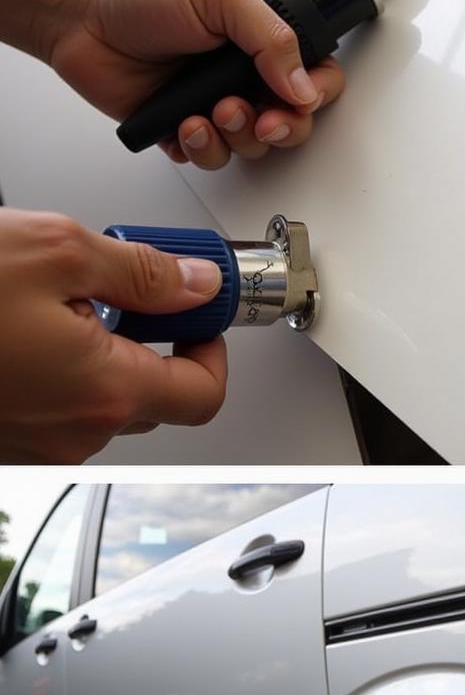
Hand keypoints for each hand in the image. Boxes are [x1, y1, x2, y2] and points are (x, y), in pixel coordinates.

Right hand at [0, 208, 227, 462]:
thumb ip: (143, 273)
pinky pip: (59, 409)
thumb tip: (197, 286)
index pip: (204, 394)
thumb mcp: (55, 251)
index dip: (213, 351)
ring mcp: (39, 443)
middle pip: (157, 397)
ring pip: (104, 402)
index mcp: (105, 391)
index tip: (200, 318)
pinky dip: (62, 370)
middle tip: (131, 292)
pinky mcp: (7, 440)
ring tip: (62, 301)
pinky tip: (26, 328)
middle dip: (155, 343)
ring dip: (103, 354)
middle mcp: (76, 431)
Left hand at [46, 0, 345, 168]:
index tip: (297, 100)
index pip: (316, 79)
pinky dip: (202, 149)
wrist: (79, 17)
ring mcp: (217, 108)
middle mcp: (244, 79)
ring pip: (253, 148)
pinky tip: (184, 124)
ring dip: (236, 137)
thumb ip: (272, 38)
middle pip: (292, 125)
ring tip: (210, 112)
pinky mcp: (187, 132)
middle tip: (259, 119)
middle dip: (280, 128)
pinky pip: (213, 160)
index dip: (317, 97)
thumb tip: (305, 86)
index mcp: (261, 44)